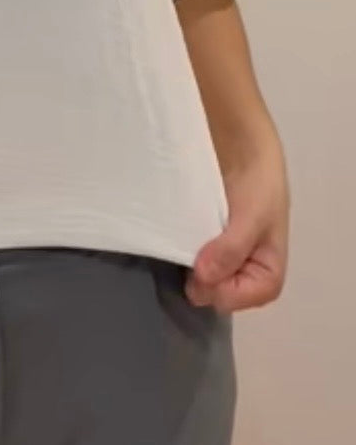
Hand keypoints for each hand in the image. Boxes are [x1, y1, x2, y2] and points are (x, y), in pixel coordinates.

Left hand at [187, 138, 289, 312]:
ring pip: (200, 277)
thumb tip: (203, 278)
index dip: (218, 287)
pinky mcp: (203, 242)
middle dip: (201, 276)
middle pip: (215, 293)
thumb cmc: (257, 181)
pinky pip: (190, 258)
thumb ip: (231, 250)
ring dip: (189, 262)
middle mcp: (244, 273)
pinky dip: (182, 249)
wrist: (241, 143)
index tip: (200, 267)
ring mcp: (221, 258)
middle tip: (191, 247)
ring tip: (182, 237)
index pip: (238, 300)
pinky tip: (176, 233)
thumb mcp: (252, 216)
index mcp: (268, 273)